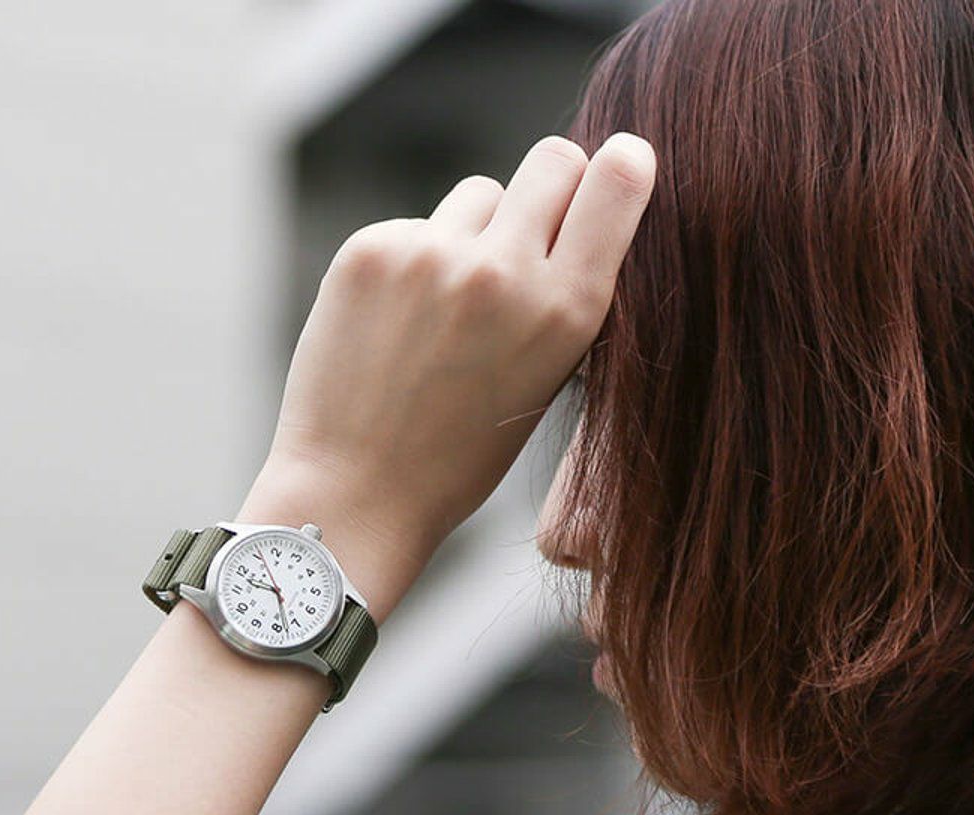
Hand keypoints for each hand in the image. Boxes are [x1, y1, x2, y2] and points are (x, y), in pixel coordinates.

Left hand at [261, 132, 656, 560]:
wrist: (355, 496)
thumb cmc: (456, 460)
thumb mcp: (543, 387)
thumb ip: (563, 301)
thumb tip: (579, 218)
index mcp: (567, 312)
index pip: (619, 178)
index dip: (618, 167)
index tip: (613, 170)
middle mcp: (504, 272)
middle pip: (553, 160)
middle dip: (548, 190)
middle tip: (522, 244)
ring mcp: (432, 256)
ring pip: (477, 196)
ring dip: (472, 235)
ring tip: (443, 317)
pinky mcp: (371, 252)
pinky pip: (415, 227)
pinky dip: (410, 263)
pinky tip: (393, 328)